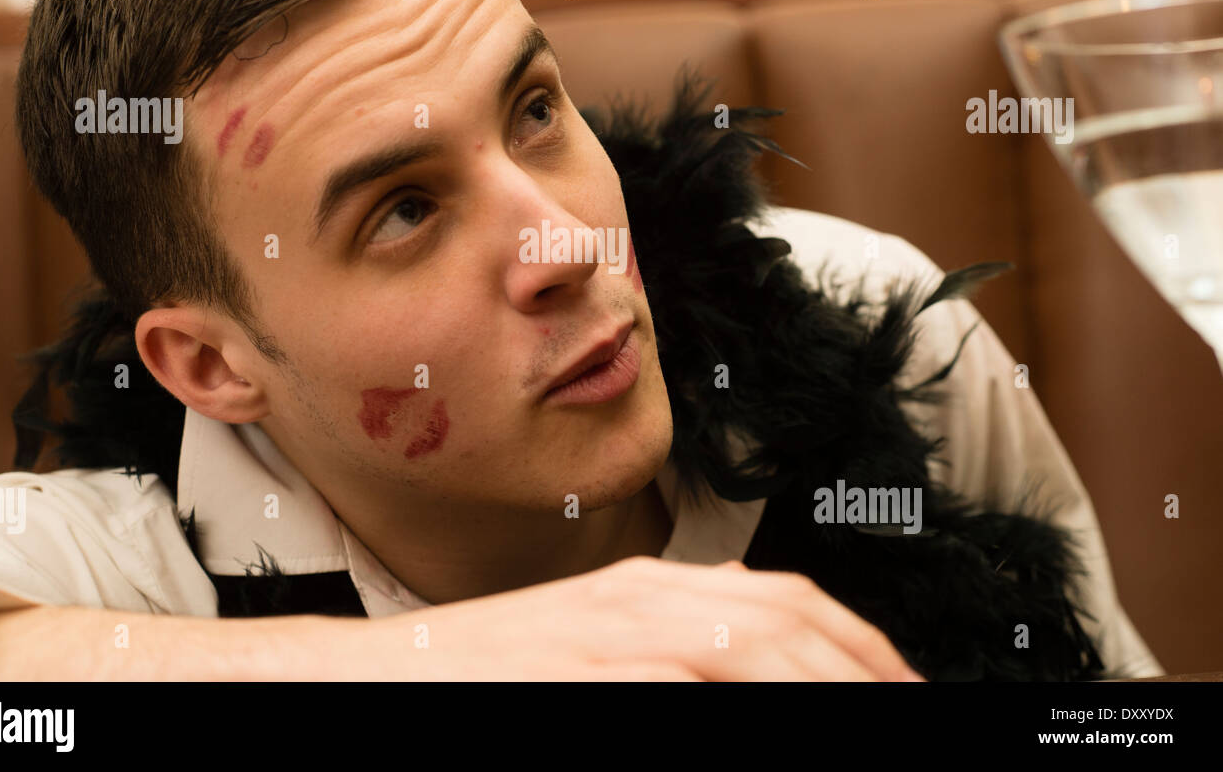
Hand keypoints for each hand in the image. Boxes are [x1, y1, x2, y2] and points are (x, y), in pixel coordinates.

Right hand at [355, 555, 925, 680]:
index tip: (903, 685)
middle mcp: (641, 598)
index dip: (858, 644)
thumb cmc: (499, 670)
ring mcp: (610, 634)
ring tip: (876, 711)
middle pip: (784, 615)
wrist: (390, 672)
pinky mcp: (581, 671)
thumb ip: (674, 642)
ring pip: (749, 641)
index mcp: (652, 586)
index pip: (784, 599)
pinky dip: (743, 696)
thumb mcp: (597, 644)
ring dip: (822, 677)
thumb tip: (756, 653)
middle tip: (915, 704)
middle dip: (864, 664)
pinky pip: (679, 682)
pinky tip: (782, 720)